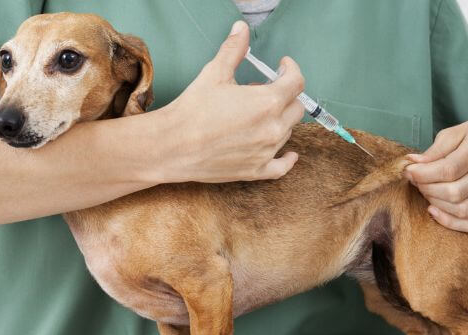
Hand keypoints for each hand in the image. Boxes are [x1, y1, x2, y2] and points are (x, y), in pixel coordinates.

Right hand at [153, 20, 305, 182]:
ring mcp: (266, 151)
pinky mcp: (255, 170)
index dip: (291, 70)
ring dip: (279, 119)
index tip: (283, 66)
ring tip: (256, 113)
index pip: (296, 83)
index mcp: (267, 102)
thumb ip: (234, 50)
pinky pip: (282, 167)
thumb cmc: (192, 109)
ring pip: (287, 132)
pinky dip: (287, 159)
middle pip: (295, 107)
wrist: (172, 145)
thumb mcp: (215, 73)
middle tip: (264, 90)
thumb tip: (241, 30)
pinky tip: (289, 154)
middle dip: (285, 94)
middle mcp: (272, 128)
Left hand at [403, 118, 467, 232]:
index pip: (450, 169)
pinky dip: (449, 222)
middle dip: (427, 189)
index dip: (424, 174)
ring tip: (426, 191)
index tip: (409, 172)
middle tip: (416, 181)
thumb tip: (413, 163)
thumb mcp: (458, 132)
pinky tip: (434, 210)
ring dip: (436, 204)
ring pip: (462, 210)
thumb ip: (436, 148)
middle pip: (455, 192)